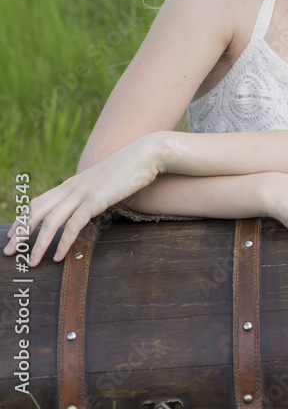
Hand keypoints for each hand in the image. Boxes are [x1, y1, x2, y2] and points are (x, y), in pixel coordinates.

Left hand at [3, 132, 164, 267]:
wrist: (146, 154)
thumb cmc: (128, 169)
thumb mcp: (103, 182)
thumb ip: (91, 193)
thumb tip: (86, 208)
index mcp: (72, 183)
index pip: (38, 202)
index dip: (23, 219)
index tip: (13, 236)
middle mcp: (72, 186)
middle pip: (37, 210)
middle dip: (21, 231)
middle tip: (9, 251)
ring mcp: (83, 192)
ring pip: (52, 220)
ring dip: (38, 243)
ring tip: (31, 262)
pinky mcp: (96, 199)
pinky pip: (74, 223)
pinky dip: (64, 241)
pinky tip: (59, 256)